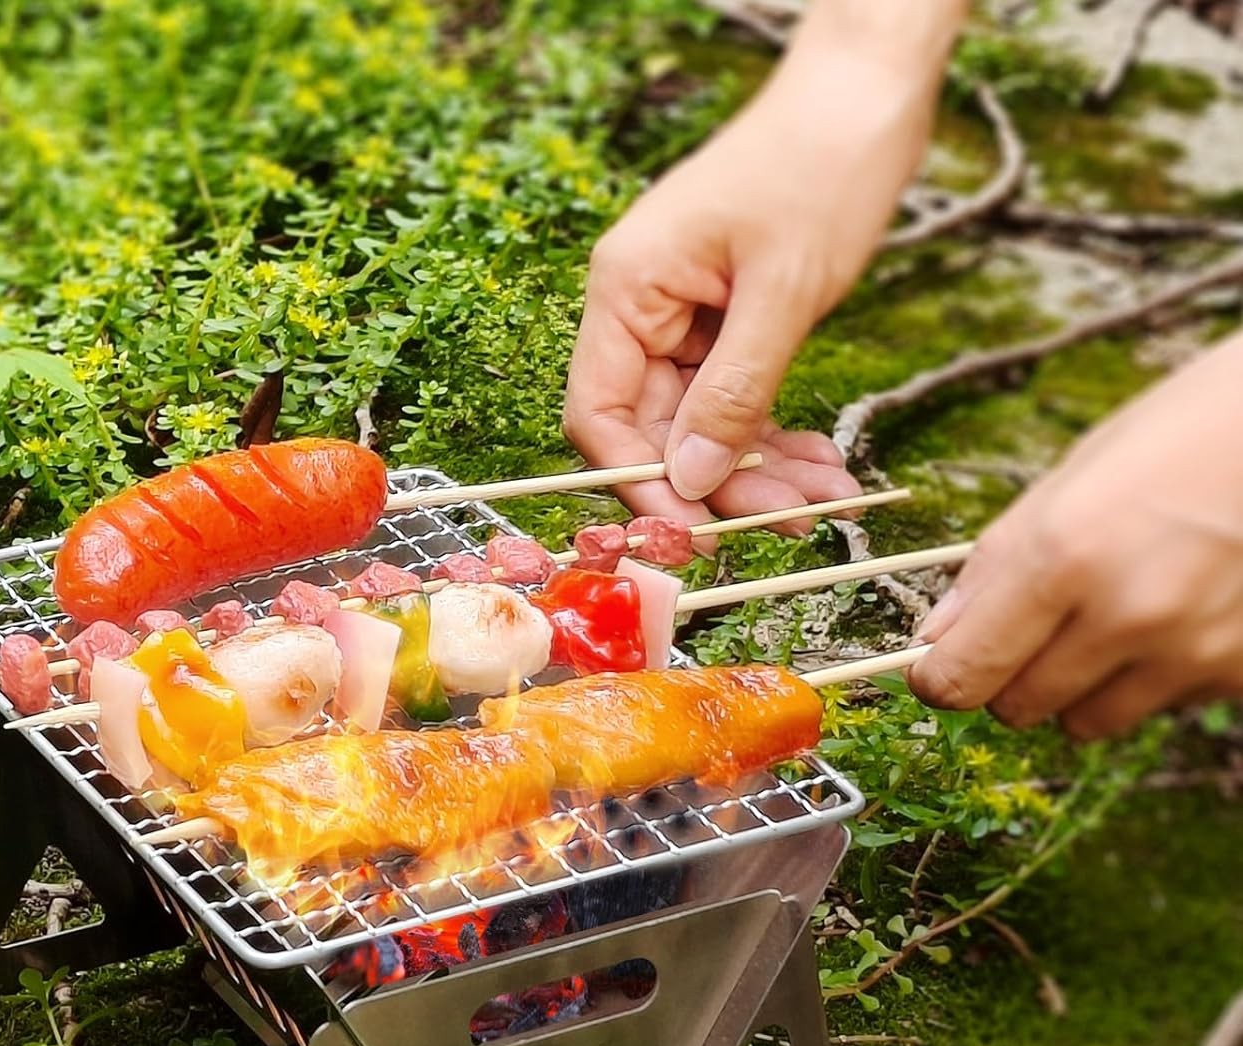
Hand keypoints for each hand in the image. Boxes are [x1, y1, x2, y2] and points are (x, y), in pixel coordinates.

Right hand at [563, 9, 962, 531]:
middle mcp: (642, 307)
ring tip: (826, 495)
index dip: (641, 481)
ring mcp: (682, 314)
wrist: (868, 89)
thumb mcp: (783, 291)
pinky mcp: (724, 319)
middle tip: (791, 518)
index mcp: (628, 289)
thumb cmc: (822, 162)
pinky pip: (734, 398)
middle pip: (658, 430)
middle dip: (722, 482)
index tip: (696, 530)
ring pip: (702, 425)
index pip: (603, 415)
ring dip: (760, 467)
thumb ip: (733, 393)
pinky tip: (819, 461)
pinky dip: (774, 434)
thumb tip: (690, 481)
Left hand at [909, 332, 1242, 738]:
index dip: (939, 679)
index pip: (964, 674)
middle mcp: (1126, 615)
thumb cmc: (1183, 433)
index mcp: (1064, 556)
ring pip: (1084, 722)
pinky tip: (1178, 611)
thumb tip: (933, 637)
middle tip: (1032, 628)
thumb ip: (994, 566)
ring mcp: (1191, 650)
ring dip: (1077, 687)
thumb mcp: (1071, 478)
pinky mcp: (1240, 671)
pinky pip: (1158, 706)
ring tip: (1110, 616)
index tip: (934, 670)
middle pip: (1017, 708)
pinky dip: (1151, 676)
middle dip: (1007, 678)